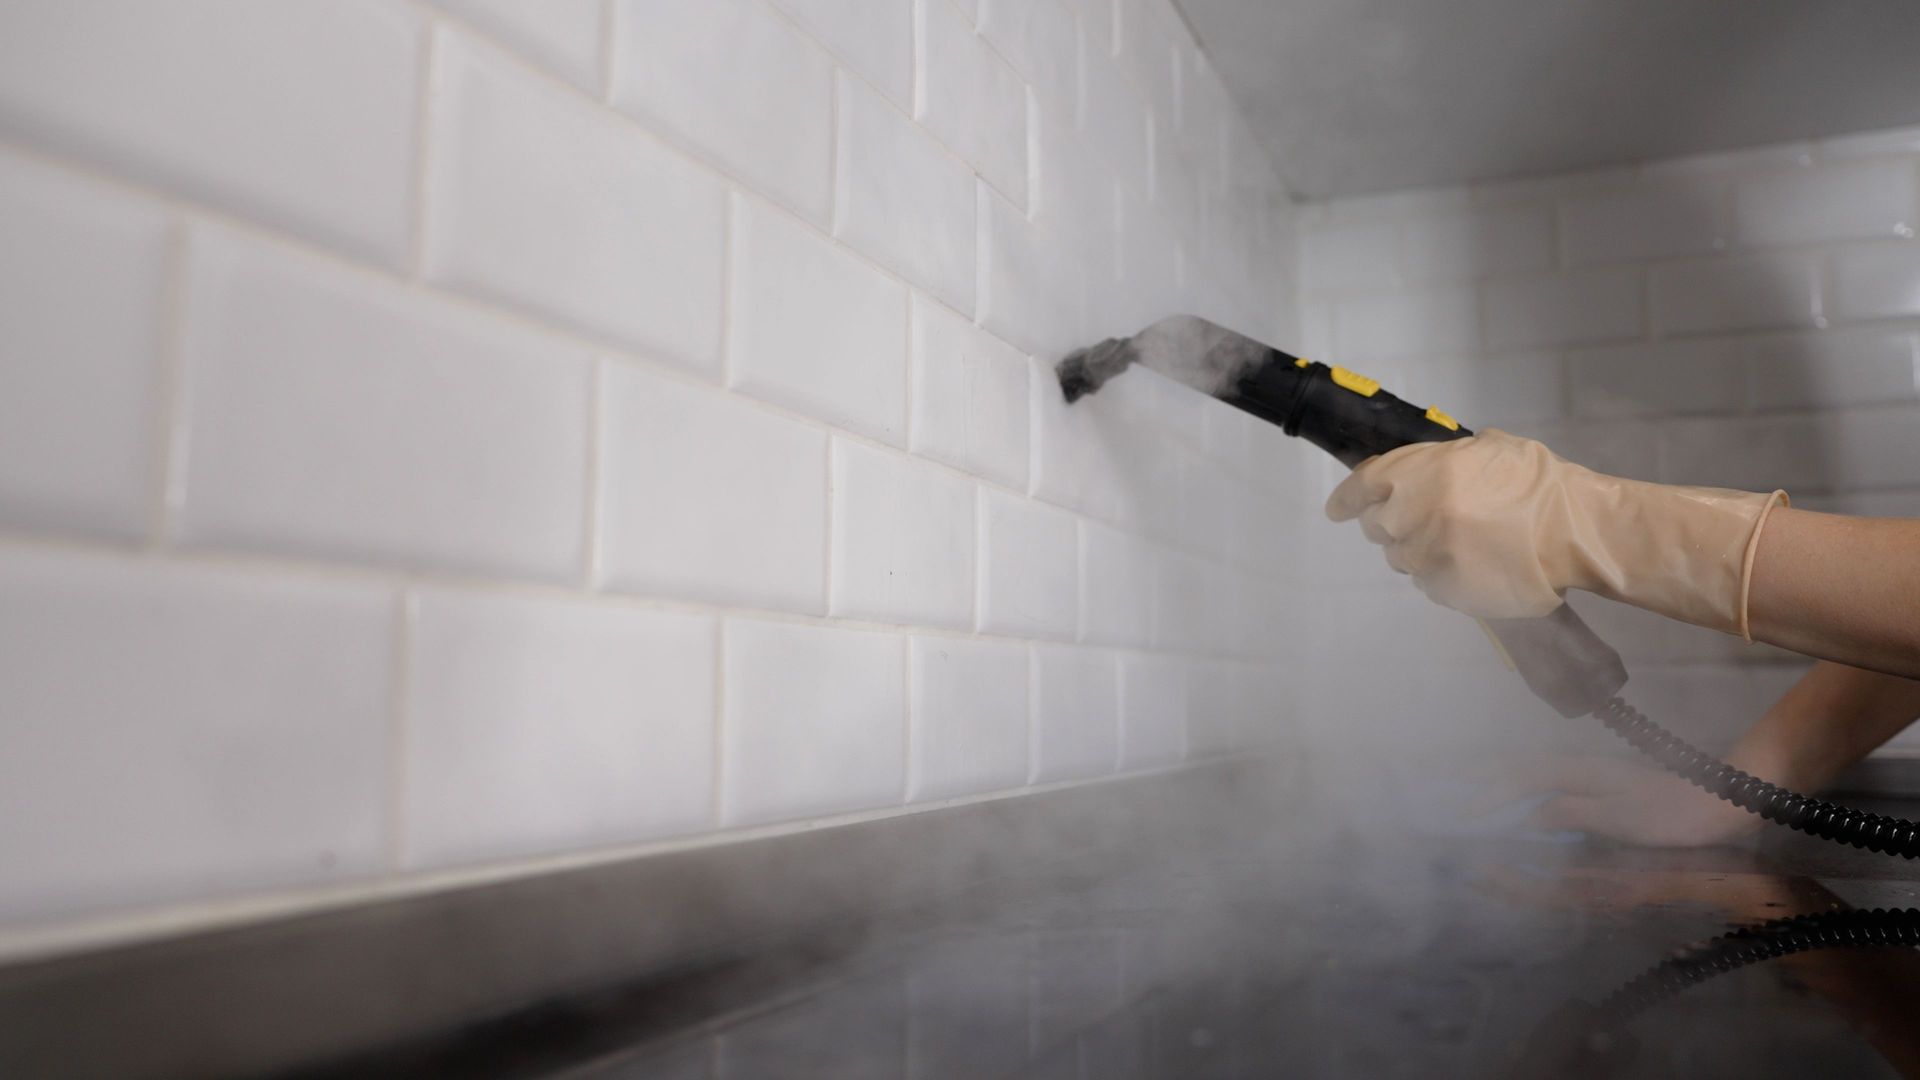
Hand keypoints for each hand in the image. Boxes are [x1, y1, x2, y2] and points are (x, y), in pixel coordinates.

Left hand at [1323, 429, 1784, 634]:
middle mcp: (1409, 517)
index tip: (1339, 509)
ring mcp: (1424, 558)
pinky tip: (1471, 562)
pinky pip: (1426, 581)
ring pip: (1399, 557)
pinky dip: (1440, 572)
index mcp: (1415, 476)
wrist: (1571, 532)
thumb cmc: (1534, 483)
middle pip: (1376, 525)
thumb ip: (1438, 463)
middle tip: (1425, 518)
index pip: (1360, 489)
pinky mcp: (1442, 590)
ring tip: (1458, 541)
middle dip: (1393, 521)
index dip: (1347, 499)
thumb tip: (1414, 474)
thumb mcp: (1481, 450)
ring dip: (1417, 548)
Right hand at [1485, 751, 1759, 848]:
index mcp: (1580, 772)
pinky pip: (1551, 781)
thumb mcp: (1618, 818)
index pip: (1523, 780)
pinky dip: (1526, 787)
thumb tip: (1529, 816)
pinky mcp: (1604, 784)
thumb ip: (1570, 812)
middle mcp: (1582, 766)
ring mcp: (1593, 773)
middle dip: (1487, 776)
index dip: (1492, 795)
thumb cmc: (1668, 816)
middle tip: (1452, 784)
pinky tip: (1524, 799)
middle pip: (1523, 766)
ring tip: (1476, 788)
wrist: (1717, 803)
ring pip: (1536, 771)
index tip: (1465, 814)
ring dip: (1504, 779)